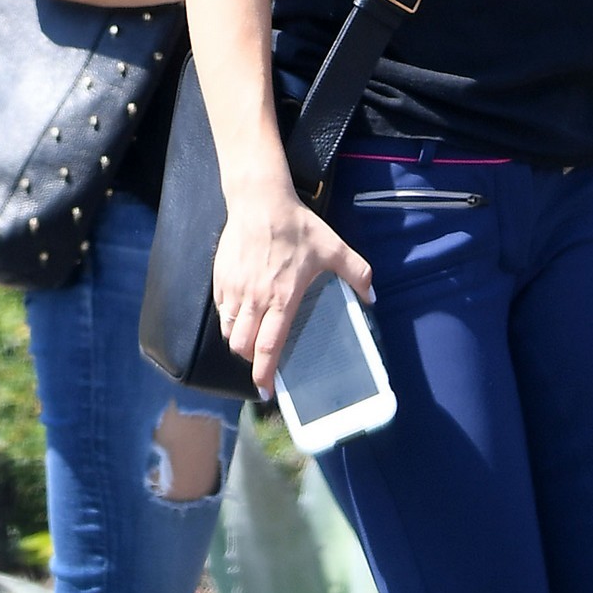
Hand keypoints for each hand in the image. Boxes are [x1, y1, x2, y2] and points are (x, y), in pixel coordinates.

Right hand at [212, 182, 372, 398]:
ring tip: (254, 338)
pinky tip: (244, 313)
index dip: (264, 374)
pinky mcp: (220, 280)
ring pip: (229, 332)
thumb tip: (372, 297)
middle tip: (263, 361)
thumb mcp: (333, 247)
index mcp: (282, 298)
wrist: (259, 201)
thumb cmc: (296, 226)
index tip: (266, 391)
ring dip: (240, 341)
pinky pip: (222, 312)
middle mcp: (255, 299)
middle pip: (242, 347)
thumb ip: (356, 273)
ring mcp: (234, 290)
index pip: (268, 346)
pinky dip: (231, 320)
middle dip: (251, 361)